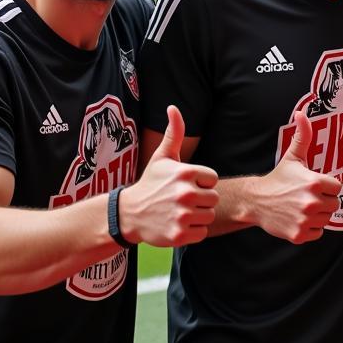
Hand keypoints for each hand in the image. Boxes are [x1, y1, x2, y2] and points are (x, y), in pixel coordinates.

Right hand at [121, 106, 218, 246]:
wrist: (129, 214)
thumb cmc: (150, 183)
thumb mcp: (162, 157)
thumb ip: (174, 133)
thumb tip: (173, 107)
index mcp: (186, 173)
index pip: (212, 179)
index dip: (201, 182)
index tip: (186, 184)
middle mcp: (185, 194)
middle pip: (213, 199)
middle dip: (201, 200)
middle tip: (183, 200)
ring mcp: (181, 216)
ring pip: (209, 216)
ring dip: (198, 216)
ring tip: (180, 211)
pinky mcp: (178, 235)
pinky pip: (201, 233)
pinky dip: (193, 231)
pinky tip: (178, 224)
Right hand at [249, 112, 340, 243]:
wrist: (256, 202)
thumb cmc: (278, 178)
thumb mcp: (292, 157)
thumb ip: (303, 135)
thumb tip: (302, 113)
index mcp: (314, 183)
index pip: (338, 187)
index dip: (328, 185)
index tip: (316, 185)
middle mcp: (312, 202)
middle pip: (334, 204)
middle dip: (324, 200)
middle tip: (308, 197)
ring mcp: (305, 220)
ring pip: (326, 219)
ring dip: (318, 215)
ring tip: (303, 207)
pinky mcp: (299, 235)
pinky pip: (318, 233)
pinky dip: (311, 228)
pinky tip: (299, 218)